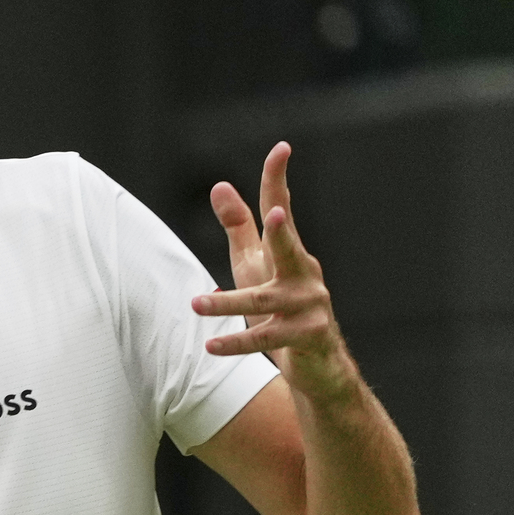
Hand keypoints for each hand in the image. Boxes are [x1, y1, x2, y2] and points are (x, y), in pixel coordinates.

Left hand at [196, 142, 356, 401]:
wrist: (317, 366)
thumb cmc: (280, 308)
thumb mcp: (254, 265)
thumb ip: (238, 228)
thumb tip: (220, 184)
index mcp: (290, 252)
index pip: (281, 210)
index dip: (278, 179)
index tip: (281, 149)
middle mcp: (304, 274)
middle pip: (289, 247)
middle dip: (281, 231)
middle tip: (273, 214)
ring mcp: (310, 306)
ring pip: (264, 301)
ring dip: (227, 302)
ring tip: (196, 304)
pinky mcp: (307, 337)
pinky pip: (267, 339)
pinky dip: (238, 342)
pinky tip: (211, 344)